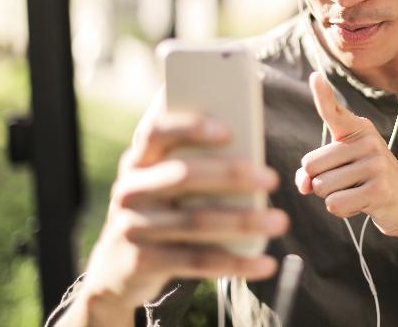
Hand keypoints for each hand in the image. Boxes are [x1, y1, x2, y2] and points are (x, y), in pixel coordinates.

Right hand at [73, 94, 288, 320]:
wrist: (117, 269)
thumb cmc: (161, 210)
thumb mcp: (165, 182)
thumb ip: (194, 162)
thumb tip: (251, 142)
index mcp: (138, 161)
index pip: (155, 132)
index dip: (189, 127)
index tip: (228, 130)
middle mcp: (130, 190)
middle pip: (183, 176)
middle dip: (231, 175)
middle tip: (272, 179)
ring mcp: (133, 227)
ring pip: (196, 221)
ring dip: (243, 221)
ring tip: (280, 221)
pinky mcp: (142, 262)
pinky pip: (197, 262)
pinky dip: (236, 263)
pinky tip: (266, 263)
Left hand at [295, 72, 397, 239]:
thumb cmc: (367, 183)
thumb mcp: (341, 170)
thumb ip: (314, 172)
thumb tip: (303, 183)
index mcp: (359, 130)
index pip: (334, 111)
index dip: (322, 95)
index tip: (315, 76)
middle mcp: (368, 141)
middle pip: (311, 164)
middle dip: (320, 181)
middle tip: (348, 182)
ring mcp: (375, 164)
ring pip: (321, 187)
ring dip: (332, 196)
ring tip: (357, 192)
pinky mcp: (379, 189)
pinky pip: (335, 204)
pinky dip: (342, 210)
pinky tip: (362, 204)